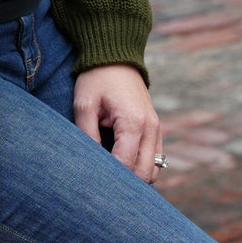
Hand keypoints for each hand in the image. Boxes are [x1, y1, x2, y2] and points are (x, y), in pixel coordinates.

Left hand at [73, 64, 163, 182]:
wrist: (115, 56)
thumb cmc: (97, 79)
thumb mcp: (84, 104)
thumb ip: (87, 135)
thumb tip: (90, 165)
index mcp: (134, 123)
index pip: (126, 166)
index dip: (111, 179)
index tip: (94, 185)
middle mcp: (151, 128)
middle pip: (144, 174)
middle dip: (125, 183)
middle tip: (102, 186)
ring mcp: (156, 129)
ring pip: (153, 171)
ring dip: (135, 177)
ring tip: (112, 175)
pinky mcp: (155, 129)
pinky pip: (155, 160)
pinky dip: (142, 167)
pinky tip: (122, 164)